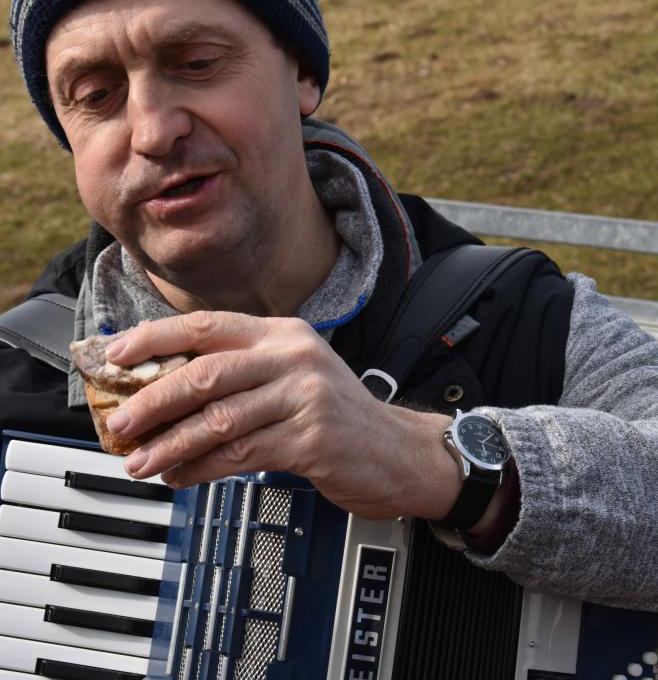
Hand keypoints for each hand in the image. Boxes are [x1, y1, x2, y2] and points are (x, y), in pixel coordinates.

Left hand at [104, 311, 460, 519]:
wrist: (397, 451)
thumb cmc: (334, 414)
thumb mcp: (290, 376)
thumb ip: (238, 374)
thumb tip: (161, 389)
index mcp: (282, 332)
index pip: (207, 326)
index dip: (156, 338)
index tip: (117, 355)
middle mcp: (294, 356)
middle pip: (207, 372)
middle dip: (154, 398)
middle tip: (123, 421)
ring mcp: (305, 396)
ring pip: (219, 420)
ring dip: (170, 444)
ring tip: (140, 460)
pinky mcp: (311, 439)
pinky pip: (240, 455)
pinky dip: (202, 469)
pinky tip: (180, 476)